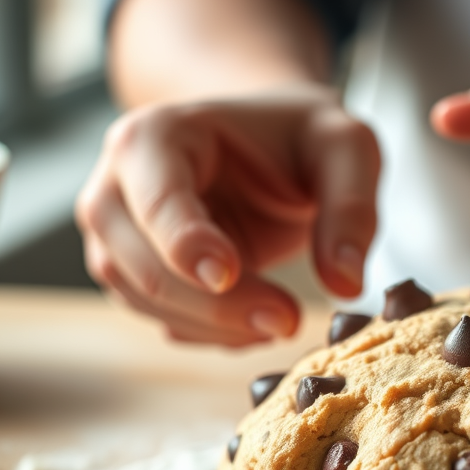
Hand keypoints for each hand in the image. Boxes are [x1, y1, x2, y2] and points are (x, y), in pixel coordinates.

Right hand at [76, 85, 379, 345]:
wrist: (278, 149)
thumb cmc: (305, 139)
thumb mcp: (347, 150)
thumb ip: (350, 209)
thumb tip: (345, 284)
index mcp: (156, 136)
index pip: (156, 200)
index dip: (187, 244)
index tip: (229, 274)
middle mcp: (118, 185)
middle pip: (142, 264)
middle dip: (216, 304)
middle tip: (288, 320)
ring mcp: (119, 235)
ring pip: (146, 301)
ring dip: (217, 326)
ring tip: (284, 319)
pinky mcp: (139, 275)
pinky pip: (164, 320)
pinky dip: (214, 333)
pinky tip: (262, 320)